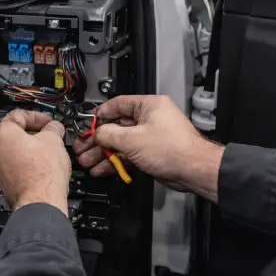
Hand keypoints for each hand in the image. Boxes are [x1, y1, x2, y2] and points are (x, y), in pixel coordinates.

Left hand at [0, 109, 70, 213]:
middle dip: (34, 132)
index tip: (49, 122)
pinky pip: (14, 163)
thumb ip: (53, 128)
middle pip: (15, 132)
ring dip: (30, 147)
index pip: (19, 115)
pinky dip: (26, 161)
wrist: (40, 201)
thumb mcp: (54, 140)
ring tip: (48, 150)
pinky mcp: (3, 180)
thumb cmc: (42, 174)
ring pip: (14, 149)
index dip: (38, 116)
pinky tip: (41, 164)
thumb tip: (54, 127)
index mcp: (2, 134)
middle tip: (50, 134)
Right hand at [73, 95, 223, 200]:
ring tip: (88, 161)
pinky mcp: (152, 152)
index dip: (99, 114)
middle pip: (117, 126)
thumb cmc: (173, 149)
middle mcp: (150, 118)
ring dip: (104, 153)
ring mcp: (151, 136)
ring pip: (121, 142)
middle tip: (83, 147)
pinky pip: (128, 154)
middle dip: (98, 139)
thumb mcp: (132, 139)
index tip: (87, 124)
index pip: (117, 104)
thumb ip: (110, 134)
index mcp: (149, 106)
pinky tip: (103, 168)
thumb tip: (98, 133)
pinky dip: (116, 160)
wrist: (193, 170)